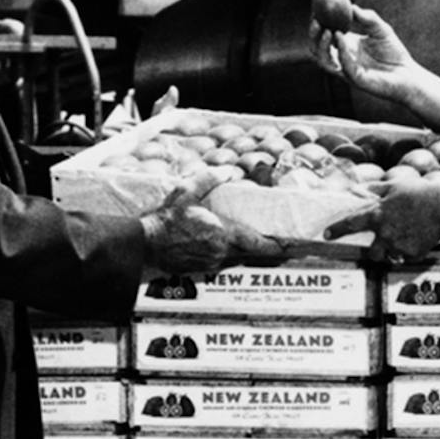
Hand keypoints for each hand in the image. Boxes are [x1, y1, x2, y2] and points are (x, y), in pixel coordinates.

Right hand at [141, 171, 285, 272]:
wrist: (144, 245)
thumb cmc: (165, 220)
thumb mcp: (186, 192)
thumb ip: (209, 179)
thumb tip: (228, 169)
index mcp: (223, 236)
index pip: (261, 245)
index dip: (281, 247)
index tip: (294, 244)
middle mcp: (222, 254)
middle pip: (256, 256)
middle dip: (274, 252)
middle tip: (289, 246)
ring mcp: (213, 264)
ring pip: (242, 260)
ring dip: (255, 254)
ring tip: (269, 246)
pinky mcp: (203, 269)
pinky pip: (227, 263)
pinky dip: (237, 257)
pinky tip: (238, 248)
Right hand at [310, 0, 430, 104]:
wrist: (408, 73)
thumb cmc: (394, 52)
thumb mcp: (380, 29)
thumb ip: (367, 18)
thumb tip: (352, 6)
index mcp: (345, 47)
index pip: (324, 37)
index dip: (318, 25)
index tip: (317, 11)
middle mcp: (342, 60)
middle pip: (318, 50)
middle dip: (313, 36)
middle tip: (316, 21)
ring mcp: (347, 71)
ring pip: (325, 62)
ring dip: (322, 46)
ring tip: (327, 31)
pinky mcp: (357, 80)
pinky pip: (344, 67)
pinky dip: (341, 52)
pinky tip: (342, 39)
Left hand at [322, 177, 439, 260]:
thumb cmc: (420, 193)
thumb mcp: (395, 186)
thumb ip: (374, 189)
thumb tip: (357, 188)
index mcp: (377, 215)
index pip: (350, 224)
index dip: (336, 229)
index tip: (325, 234)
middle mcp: (385, 233)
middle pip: (372, 252)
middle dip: (375, 251)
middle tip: (385, 244)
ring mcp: (398, 245)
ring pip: (390, 255)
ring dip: (394, 251)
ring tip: (407, 238)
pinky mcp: (412, 254)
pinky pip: (407, 257)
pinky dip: (411, 250)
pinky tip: (420, 238)